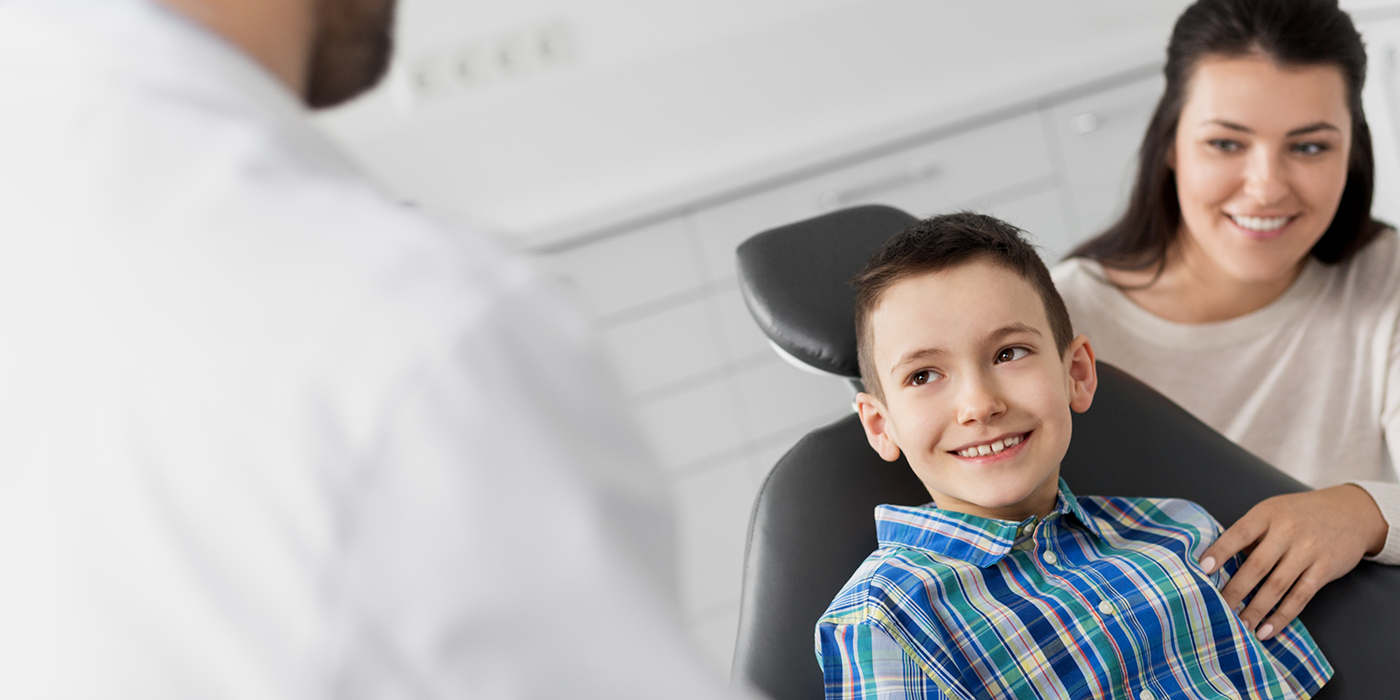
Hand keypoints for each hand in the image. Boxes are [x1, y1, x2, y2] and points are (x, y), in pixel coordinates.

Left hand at [1199, 485, 1387, 640]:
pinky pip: (1300, 597)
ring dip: (1256, 609)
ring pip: (1277, 585)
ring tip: (1240, 626)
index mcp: (1267, 514)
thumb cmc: (1299, 514)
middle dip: (1235, 590)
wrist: (1349, 512)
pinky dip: (1282, 616)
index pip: (1239, 533)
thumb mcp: (1272, 512)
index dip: (1220, 551)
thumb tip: (1219, 564)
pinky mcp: (1325, 570)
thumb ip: (1250, 535)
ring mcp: (1308, 551)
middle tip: (1216, 609)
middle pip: (1257, 565)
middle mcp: (1287, 532)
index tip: (1202, 568)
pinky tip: (1266, 629)